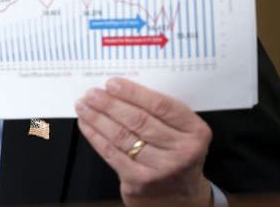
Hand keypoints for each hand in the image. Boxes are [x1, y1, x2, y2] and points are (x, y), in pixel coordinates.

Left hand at [75, 77, 212, 205]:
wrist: (181, 197)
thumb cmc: (177, 154)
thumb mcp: (182, 132)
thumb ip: (161, 113)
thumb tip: (120, 90)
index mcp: (195, 132)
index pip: (161, 106)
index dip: (133, 93)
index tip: (112, 83)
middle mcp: (181, 151)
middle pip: (138, 120)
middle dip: (110, 104)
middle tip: (92, 93)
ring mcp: (160, 169)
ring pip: (122, 136)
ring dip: (98, 118)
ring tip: (84, 105)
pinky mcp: (139, 182)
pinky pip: (111, 153)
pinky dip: (95, 136)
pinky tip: (87, 124)